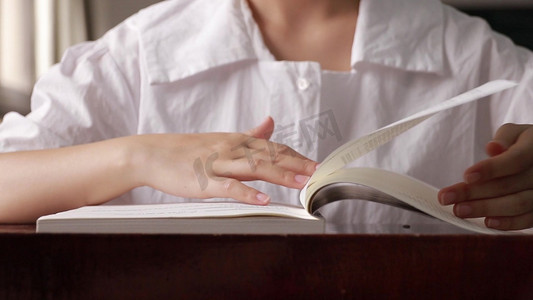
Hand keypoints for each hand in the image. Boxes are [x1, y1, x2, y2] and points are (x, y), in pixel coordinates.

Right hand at [129, 117, 316, 204]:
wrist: (150, 154)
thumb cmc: (185, 150)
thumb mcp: (221, 138)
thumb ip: (249, 134)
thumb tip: (270, 123)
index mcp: (236, 141)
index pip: (272, 147)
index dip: (295, 156)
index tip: (314, 164)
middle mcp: (230, 149)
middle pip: (269, 155)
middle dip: (296, 164)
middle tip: (318, 173)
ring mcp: (217, 164)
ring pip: (253, 167)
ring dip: (279, 175)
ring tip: (301, 183)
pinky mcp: (203, 181)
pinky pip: (228, 186)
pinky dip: (247, 193)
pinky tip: (263, 200)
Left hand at [438, 123, 532, 229]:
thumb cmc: (522, 143)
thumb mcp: (514, 133)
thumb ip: (504, 138)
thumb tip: (493, 148)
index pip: (515, 160)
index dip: (491, 169)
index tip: (466, 176)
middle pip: (508, 185)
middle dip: (474, 193)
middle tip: (446, 198)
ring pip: (517, 204)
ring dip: (485, 209)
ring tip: (458, 210)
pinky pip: (527, 220)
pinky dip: (507, 223)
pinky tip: (486, 222)